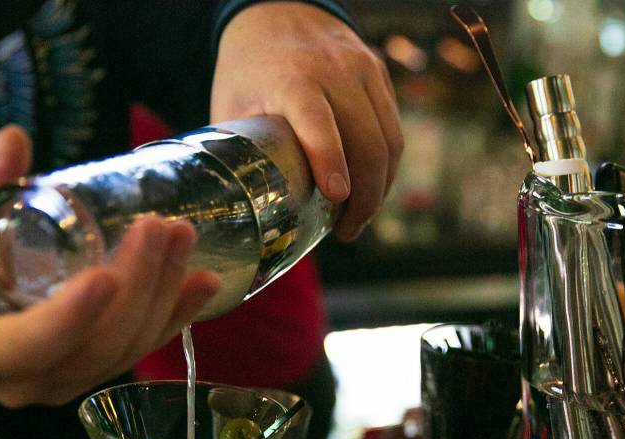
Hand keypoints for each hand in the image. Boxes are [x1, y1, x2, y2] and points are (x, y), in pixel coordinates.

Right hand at [0, 126, 220, 407]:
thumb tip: (13, 143)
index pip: (23, 347)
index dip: (66, 320)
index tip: (103, 276)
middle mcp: (24, 379)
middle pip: (93, 347)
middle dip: (135, 289)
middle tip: (157, 229)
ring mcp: (66, 380)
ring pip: (125, 349)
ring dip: (162, 294)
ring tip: (181, 236)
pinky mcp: (95, 368)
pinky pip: (142, 347)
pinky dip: (177, 314)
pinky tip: (205, 281)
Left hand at [212, 2, 403, 240]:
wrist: (278, 13)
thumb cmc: (248, 70)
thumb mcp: (231, 104)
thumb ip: (238, 151)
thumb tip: (234, 209)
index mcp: (291, 78)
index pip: (317, 121)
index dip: (330, 160)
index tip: (336, 197)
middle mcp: (334, 71)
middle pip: (366, 141)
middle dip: (363, 196)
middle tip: (347, 230)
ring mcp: (363, 71)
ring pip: (389, 141)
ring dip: (380, 189)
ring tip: (358, 219)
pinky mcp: (380, 77)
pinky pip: (394, 131)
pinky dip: (387, 168)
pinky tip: (371, 191)